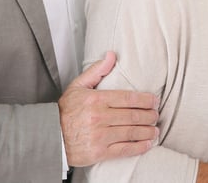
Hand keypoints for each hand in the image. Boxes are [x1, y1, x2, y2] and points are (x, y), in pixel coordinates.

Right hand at [58, 51, 158, 166]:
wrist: (50, 137)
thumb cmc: (65, 112)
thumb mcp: (78, 86)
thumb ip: (96, 71)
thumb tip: (112, 55)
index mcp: (96, 100)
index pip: (128, 98)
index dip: (145, 100)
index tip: (154, 101)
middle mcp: (99, 117)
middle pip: (133, 115)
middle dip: (149, 115)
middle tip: (156, 115)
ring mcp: (100, 136)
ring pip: (132, 132)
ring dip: (148, 131)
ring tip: (155, 129)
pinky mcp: (99, 152)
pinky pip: (124, 149)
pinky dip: (139, 147)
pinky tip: (148, 143)